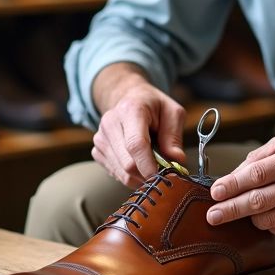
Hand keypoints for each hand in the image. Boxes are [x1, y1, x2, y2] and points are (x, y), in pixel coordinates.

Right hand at [92, 71, 186, 187]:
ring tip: (152, 165)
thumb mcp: (173, 113)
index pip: (136, 144)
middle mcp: (110, 123)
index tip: (162, 176)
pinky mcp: (97, 150)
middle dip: (148, 174)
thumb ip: (174, 137)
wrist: (129, 98)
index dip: (148, 165)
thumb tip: (177, 160)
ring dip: (140, 176)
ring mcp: (101, 138)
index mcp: (131, 110)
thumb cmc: (154, 106)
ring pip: (121, 172)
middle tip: (163, 172)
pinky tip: (138, 162)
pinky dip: (130, 175)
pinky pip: (115, 173)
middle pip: (127, 163)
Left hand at [207, 135, 274, 234]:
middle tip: (212, 216)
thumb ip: (259, 157)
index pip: (255, 174)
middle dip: (230, 210)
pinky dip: (269, 223)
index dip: (232, 185)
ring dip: (250, 216)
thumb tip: (232, 177)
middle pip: (257, 201)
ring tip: (247, 208)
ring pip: (266, 220)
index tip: (215, 193)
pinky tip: (272, 212)